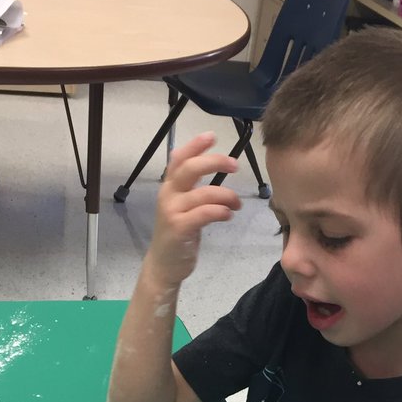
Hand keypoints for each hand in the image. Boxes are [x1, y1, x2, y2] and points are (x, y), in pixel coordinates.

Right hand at [145, 133, 240, 287]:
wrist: (164, 265)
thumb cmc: (177, 234)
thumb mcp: (181, 206)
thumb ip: (190, 186)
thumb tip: (204, 163)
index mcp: (169, 187)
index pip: (179, 158)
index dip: (195, 145)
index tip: (212, 136)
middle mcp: (168, 195)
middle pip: (190, 169)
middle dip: (215, 162)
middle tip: (235, 165)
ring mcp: (172, 212)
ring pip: (203, 193)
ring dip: (226, 195)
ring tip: (237, 204)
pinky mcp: (179, 228)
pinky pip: (205, 213)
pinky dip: (221, 211)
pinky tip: (229, 214)